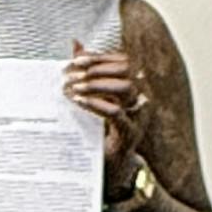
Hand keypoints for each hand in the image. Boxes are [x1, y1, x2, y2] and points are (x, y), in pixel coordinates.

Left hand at [64, 40, 149, 173]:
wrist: (106, 169)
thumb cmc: (97, 131)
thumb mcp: (89, 97)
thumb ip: (85, 71)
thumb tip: (75, 43)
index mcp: (133, 87)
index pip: (122, 61)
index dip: (99, 57)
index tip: (75, 59)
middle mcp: (140, 98)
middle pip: (126, 70)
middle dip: (96, 69)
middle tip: (70, 75)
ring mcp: (138, 116)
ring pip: (126, 88)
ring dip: (97, 84)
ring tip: (74, 88)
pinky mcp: (130, 134)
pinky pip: (116, 112)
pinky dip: (97, 103)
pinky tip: (79, 102)